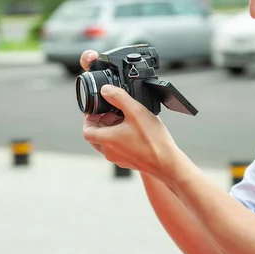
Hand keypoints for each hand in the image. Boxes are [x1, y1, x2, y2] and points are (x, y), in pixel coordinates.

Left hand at [79, 49, 184, 179]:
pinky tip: (135, 130)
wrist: (168, 163)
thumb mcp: (136, 111)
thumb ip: (118, 97)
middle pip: (95, 136)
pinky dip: (120, 138)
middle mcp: (109, 152)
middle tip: (112, 112)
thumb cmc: (153, 140)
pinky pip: (117, 148)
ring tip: (125, 119)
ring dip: (111, 130)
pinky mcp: (128, 161)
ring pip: (106, 142)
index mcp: (106, 140)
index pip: (87, 130)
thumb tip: (105, 90)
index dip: (88, 118)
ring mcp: (118, 159)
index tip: (97, 110)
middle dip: (101, 122)